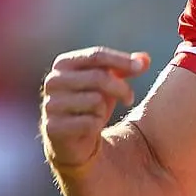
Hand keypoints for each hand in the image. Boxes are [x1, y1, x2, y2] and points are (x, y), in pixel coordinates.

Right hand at [41, 47, 150, 167]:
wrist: (74, 140)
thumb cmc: (92, 103)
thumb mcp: (111, 83)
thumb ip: (127, 68)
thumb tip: (145, 59)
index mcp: (64, 63)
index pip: (96, 55)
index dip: (122, 61)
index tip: (140, 68)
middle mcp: (53, 81)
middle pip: (99, 77)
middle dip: (121, 88)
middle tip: (129, 99)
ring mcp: (50, 104)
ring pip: (95, 100)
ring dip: (104, 109)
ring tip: (98, 113)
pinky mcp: (53, 127)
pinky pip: (90, 122)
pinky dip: (96, 125)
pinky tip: (90, 127)